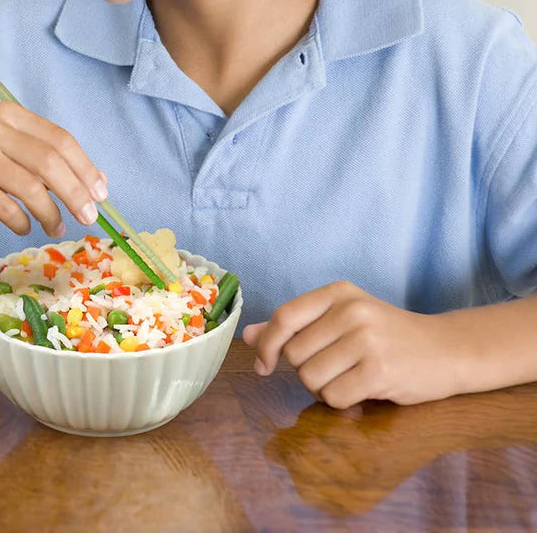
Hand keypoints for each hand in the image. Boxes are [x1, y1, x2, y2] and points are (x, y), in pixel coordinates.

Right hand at [0, 102, 106, 237]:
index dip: (85, 168)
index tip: (101, 193)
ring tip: (58, 228)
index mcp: (9, 114)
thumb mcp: (4, 147)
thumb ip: (44, 157)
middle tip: (89, 217)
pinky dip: (21, 221)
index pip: (60, 139)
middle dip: (75, 193)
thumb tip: (96, 183)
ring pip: (29, 187)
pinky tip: (24, 227)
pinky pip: (4, 206)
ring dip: (50, 213)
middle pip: (50, 162)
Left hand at [243, 281, 462, 407]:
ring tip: (347, 377)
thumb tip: (247, 335)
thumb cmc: (386, 335)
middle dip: (305, 369)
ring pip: (311, 378)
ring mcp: (367, 340)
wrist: (446, 350)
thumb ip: (293, 326)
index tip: (263, 364)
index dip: (267, 344)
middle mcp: (351, 311)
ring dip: (322, 388)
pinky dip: (340, 400)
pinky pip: (334, 397)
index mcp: (338, 292)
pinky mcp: (380, 371)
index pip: (284, 316)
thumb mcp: (340, 319)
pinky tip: (361, 389)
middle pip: (295, 353)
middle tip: (333, 367)